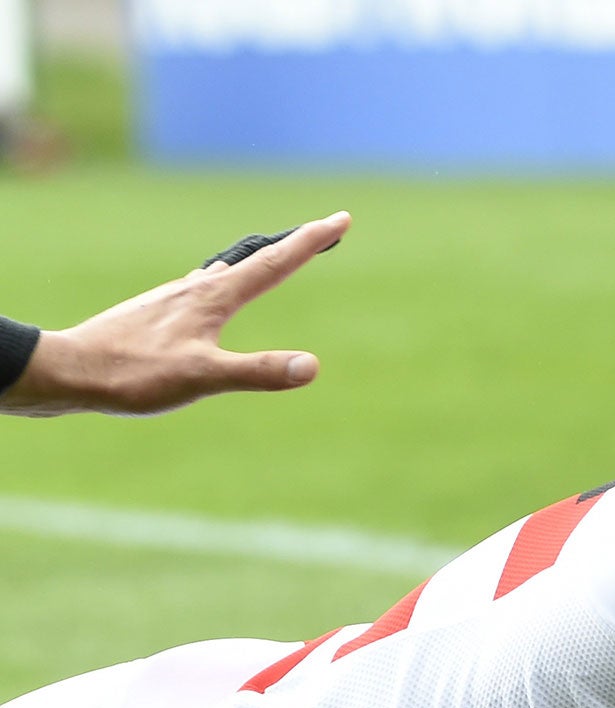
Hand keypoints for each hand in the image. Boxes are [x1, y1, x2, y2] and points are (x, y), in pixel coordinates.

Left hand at [3, 211, 349, 416]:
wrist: (68, 370)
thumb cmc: (132, 374)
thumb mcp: (201, 377)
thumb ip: (257, 371)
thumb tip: (311, 366)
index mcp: (212, 298)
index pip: (274, 264)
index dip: (311, 242)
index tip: (341, 218)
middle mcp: (194, 289)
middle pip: (254, 260)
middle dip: (291, 246)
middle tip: (321, 231)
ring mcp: (174, 299)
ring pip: (226, 272)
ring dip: (257, 263)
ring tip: (274, 258)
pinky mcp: (157, 314)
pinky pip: (202, 289)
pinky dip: (225, 282)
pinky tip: (213, 293)